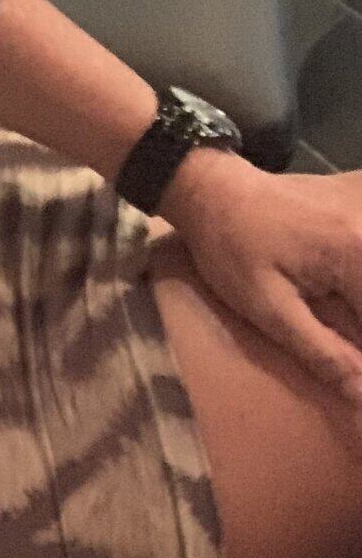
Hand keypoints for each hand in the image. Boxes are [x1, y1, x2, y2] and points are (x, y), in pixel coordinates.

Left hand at [159, 150, 361, 405]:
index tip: (350, 369)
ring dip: (355, 302)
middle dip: (356, 324)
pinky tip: (345, 290)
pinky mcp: (357, 197)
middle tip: (343, 346)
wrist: (211, 188)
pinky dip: (355, 272)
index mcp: (357, 256)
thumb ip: (321, 351)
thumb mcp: (266, 307)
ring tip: (340, 321)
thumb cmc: (230, 248)